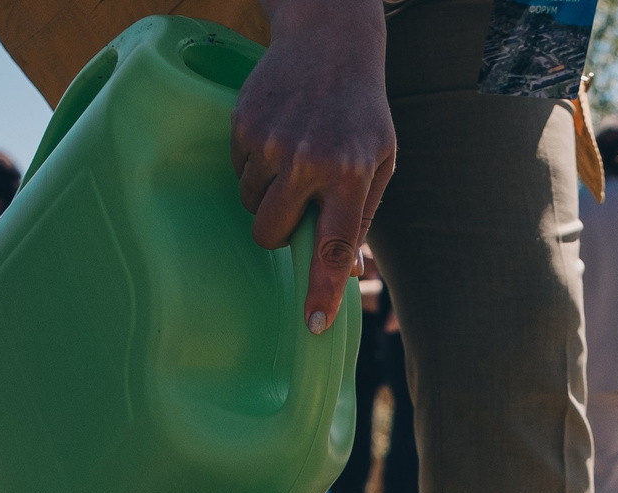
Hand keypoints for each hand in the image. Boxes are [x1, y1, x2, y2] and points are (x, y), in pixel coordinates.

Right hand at [237, 0, 396, 331]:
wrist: (330, 43)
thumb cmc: (362, 113)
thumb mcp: (379, 163)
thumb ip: (361, 218)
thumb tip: (346, 275)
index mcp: (350, 174)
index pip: (333, 247)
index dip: (321, 290)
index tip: (312, 325)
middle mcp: (308, 161)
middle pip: (270, 234)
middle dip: (278, 233)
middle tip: (298, 206)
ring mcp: (271, 142)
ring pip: (250, 205)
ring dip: (268, 195)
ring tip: (293, 159)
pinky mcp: (243, 125)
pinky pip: (238, 172)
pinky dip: (255, 166)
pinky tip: (278, 137)